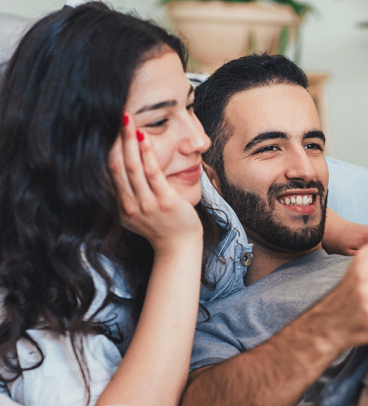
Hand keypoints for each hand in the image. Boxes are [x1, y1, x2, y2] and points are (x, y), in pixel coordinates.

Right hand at [109, 113, 202, 253]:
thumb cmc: (161, 225)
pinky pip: (152, 173)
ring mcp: (146, 204)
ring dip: (129, 140)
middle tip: (117, 116)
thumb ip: (126, 194)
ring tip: (128, 120)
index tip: (107, 128)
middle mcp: (128, 205)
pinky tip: (145, 138)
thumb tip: (118, 169)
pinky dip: (147, 153)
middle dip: (116, 139)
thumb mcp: (136, 212)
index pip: (108, 172)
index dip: (106, 148)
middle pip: (116, 165)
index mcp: (119, 206)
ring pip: (132, 167)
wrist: (179, 246)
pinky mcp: (164, 202)